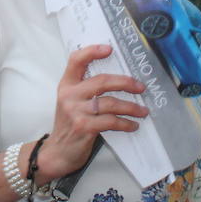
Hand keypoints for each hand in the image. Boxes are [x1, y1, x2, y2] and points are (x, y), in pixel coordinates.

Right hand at [41, 45, 147, 180]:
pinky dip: (125, 123)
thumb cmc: (69, 125)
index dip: (92, 51)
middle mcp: (69, 95)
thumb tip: (119, 80)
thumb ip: (86, 89)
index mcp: (66, 85)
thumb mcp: (71, 102)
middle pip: (102, 81)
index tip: (110, 48)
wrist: (57, 152)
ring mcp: (76, 111)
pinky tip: (132, 125)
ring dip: (131, 107)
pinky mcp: (84, 127)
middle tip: (141, 87)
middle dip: (126, 83)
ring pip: (110, 103)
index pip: (76, 60)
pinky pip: (111, 121)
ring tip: (143, 111)